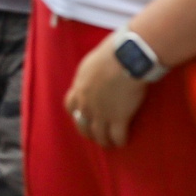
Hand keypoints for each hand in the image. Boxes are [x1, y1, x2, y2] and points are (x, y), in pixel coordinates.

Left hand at [65, 32, 150, 148]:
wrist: (125, 58)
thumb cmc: (111, 52)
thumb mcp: (92, 62)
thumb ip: (90, 74)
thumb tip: (95, 75)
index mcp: (79, 88)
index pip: (70, 106)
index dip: (76, 113)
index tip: (82, 116)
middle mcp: (86, 104)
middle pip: (82, 125)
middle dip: (88, 132)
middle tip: (95, 135)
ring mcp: (101, 113)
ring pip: (99, 135)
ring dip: (104, 141)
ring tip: (109, 143)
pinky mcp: (119, 119)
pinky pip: (117, 137)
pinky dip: (120, 141)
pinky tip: (123, 142)